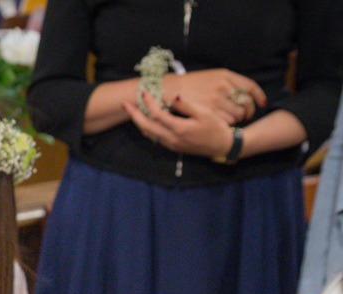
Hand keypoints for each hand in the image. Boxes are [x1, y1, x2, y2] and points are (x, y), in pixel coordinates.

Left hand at [123, 91, 237, 159]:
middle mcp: (171, 139)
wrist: (223, 146)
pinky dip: (147, 128)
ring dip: (138, 122)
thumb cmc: (216, 127)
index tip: (144, 92)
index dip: (149, 103)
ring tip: (132, 111)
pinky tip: (145, 120)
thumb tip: (174, 96)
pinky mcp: (172, 147)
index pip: (157, 115)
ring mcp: (170, 144)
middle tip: (124, 104)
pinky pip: (154, 137)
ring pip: (148, 134)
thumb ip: (187, 105)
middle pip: (146, 127)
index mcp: (179, 129)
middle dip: (134, 115)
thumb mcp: (205, 113)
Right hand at [163, 69, 265, 124]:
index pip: (250, 87)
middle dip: (249, 111)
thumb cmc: (191, 84)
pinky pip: (226, 122)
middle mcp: (222, 87)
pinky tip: (222, 123)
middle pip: (246, 103)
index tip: (262, 103)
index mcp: (225, 76)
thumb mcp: (212, 76)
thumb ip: (230, 82)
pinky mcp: (208, 113)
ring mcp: (215, 100)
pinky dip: (227, 124)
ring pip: (238, 114)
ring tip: (233, 119)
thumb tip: (248, 94)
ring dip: (238, 118)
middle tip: (246, 115)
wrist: (169, 90)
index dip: (259, 97)